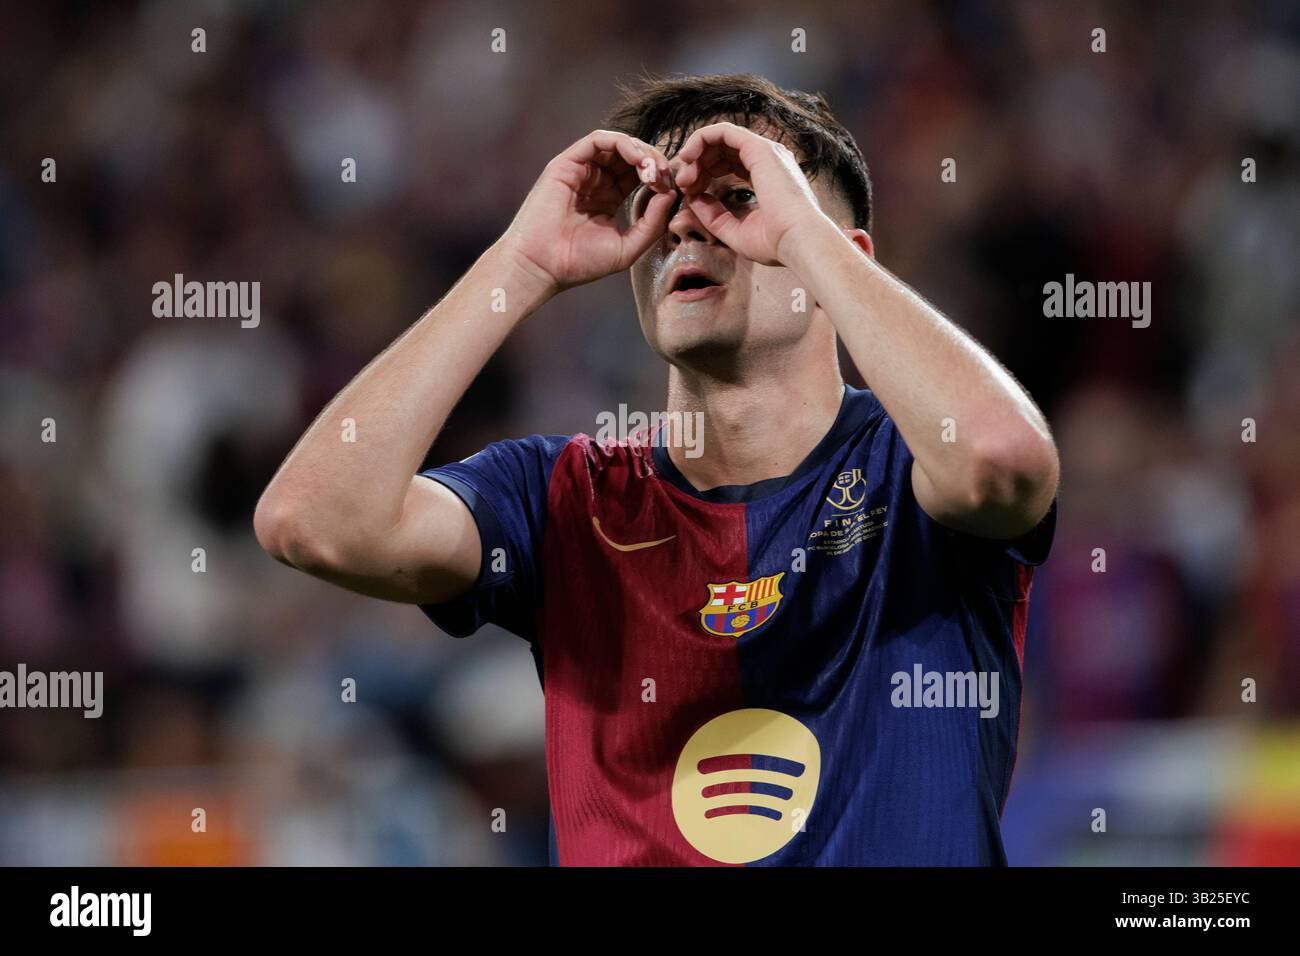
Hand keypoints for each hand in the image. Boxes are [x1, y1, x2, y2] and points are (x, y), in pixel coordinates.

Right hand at [499, 130, 677, 292]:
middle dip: (654, 161)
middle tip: (665, 176)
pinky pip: (598, 140)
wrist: (542, 267)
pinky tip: (636, 160)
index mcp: (607, 198)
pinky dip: (622, 143)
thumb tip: (672, 193)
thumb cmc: (579, 263)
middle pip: (631, 156)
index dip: (659, 177)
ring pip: (618, 144)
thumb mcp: (628, 247)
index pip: (638, 175)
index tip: (672, 190)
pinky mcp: (566, 163)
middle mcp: (594, 181)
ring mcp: (580, 170)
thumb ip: (652, 222)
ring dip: (641, 151)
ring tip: (652, 169)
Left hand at [673, 122, 829, 265]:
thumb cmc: (775, 242)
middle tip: (684, 185)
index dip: (706, 174)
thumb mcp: (734, 230)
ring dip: (696, 153)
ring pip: (720, 137)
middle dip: (697, 164)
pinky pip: (722, 131)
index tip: (691, 193)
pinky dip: (701, 139)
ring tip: (685, 177)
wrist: (797, 240)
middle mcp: (767, 159)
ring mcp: (764, 151)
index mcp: (767, 176)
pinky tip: (687, 156)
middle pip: (723, 150)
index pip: (730, 164)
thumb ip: (713, 214)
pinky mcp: (758, 148)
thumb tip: (694, 198)